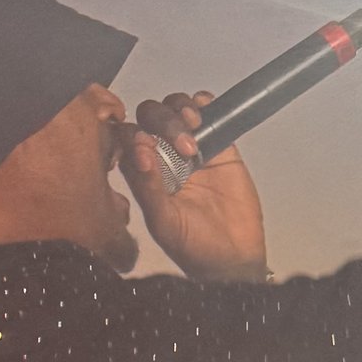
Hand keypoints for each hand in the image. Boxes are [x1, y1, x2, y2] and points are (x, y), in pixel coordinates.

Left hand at [122, 93, 270, 281]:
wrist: (235, 258)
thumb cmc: (195, 249)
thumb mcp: (164, 223)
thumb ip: (149, 189)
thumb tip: (141, 152)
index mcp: (142, 175)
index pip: (126, 140)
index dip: (133, 135)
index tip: (149, 147)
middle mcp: (163, 158)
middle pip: (150, 118)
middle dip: (163, 122)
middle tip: (185, 147)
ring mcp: (190, 149)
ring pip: (174, 109)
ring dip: (180, 111)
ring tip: (194, 127)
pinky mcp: (218, 145)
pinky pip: (207, 112)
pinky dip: (203, 103)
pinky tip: (205, 116)